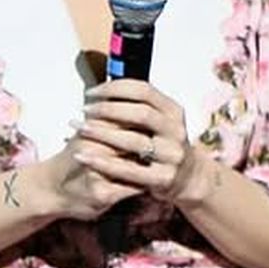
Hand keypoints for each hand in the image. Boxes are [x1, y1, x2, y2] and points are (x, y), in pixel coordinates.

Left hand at [76, 78, 191, 204]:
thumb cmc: (163, 145)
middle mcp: (176, 132)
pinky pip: (129, 170)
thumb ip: (137, 106)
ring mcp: (172, 156)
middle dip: (108, 110)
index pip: (144, 90)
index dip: (114, 89)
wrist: (188, 178)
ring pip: (134, 141)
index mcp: (173, 112)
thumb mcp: (159, 121)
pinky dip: (104, 163)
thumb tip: (102, 91)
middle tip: (85, 110)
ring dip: (103, 134)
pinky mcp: (164, 179)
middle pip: (141, 114)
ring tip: (81, 130)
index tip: (92, 93)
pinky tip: (85, 157)